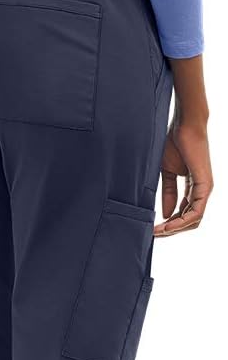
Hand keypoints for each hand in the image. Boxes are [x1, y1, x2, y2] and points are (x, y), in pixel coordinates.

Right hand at [155, 122, 212, 236]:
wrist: (184, 125)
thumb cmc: (175, 143)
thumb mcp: (167, 173)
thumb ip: (168, 193)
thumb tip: (166, 214)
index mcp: (194, 188)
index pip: (184, 214)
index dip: (169, 224)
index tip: (152, 228)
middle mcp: (202, 191)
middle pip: (189, 221)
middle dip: (171, 230)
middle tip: (154, 233)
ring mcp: (205, 189)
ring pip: (193, 220)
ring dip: (175, 229)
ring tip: (158, 231)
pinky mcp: (205, 186)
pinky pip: (196, 212)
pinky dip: (181, 221)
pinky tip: (167, 224)